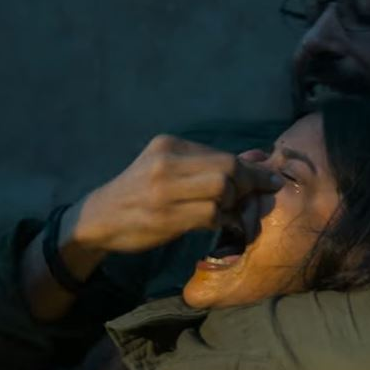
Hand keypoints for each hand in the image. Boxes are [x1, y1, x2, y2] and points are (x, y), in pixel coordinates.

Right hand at [68, 135, 282, 253]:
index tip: (269, 181)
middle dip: (247, 185)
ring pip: (222, 190)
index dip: (251, 170)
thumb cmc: (141, 193)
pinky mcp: (164, 217)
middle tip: (250, 199)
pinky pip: (210, 215)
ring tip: (228, 212)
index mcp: (169, 145)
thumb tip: (259, 157)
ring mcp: (164, 190)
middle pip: (228, 168)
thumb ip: (210, 163)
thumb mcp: (169, 168)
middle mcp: (166, 162)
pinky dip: (220, 220)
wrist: (99, 218)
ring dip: (232, 204)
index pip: (223, 154)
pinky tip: (214, 223)